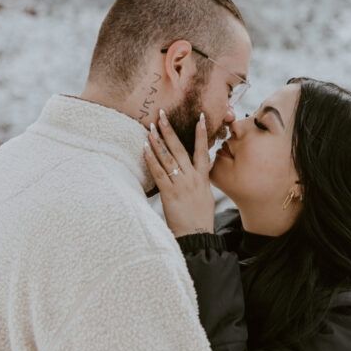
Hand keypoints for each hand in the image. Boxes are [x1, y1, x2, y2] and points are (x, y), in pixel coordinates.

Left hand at [144, 111, 214, 237]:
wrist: (196, 235)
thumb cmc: (200, 218)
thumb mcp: (206, 196)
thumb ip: (201, 180)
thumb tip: (200, 170)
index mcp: (203, 177)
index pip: (203, 150)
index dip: (201, 133)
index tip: (199, 117)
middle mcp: (192, 177)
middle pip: (180, 148)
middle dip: (170, 130)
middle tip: (162, 115)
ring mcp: (180, 184)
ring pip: (168, 157)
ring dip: (158, 141)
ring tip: (150, 128)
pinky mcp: (169, 193)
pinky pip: (158, 172)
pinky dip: (151, 159)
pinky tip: (144, 148)